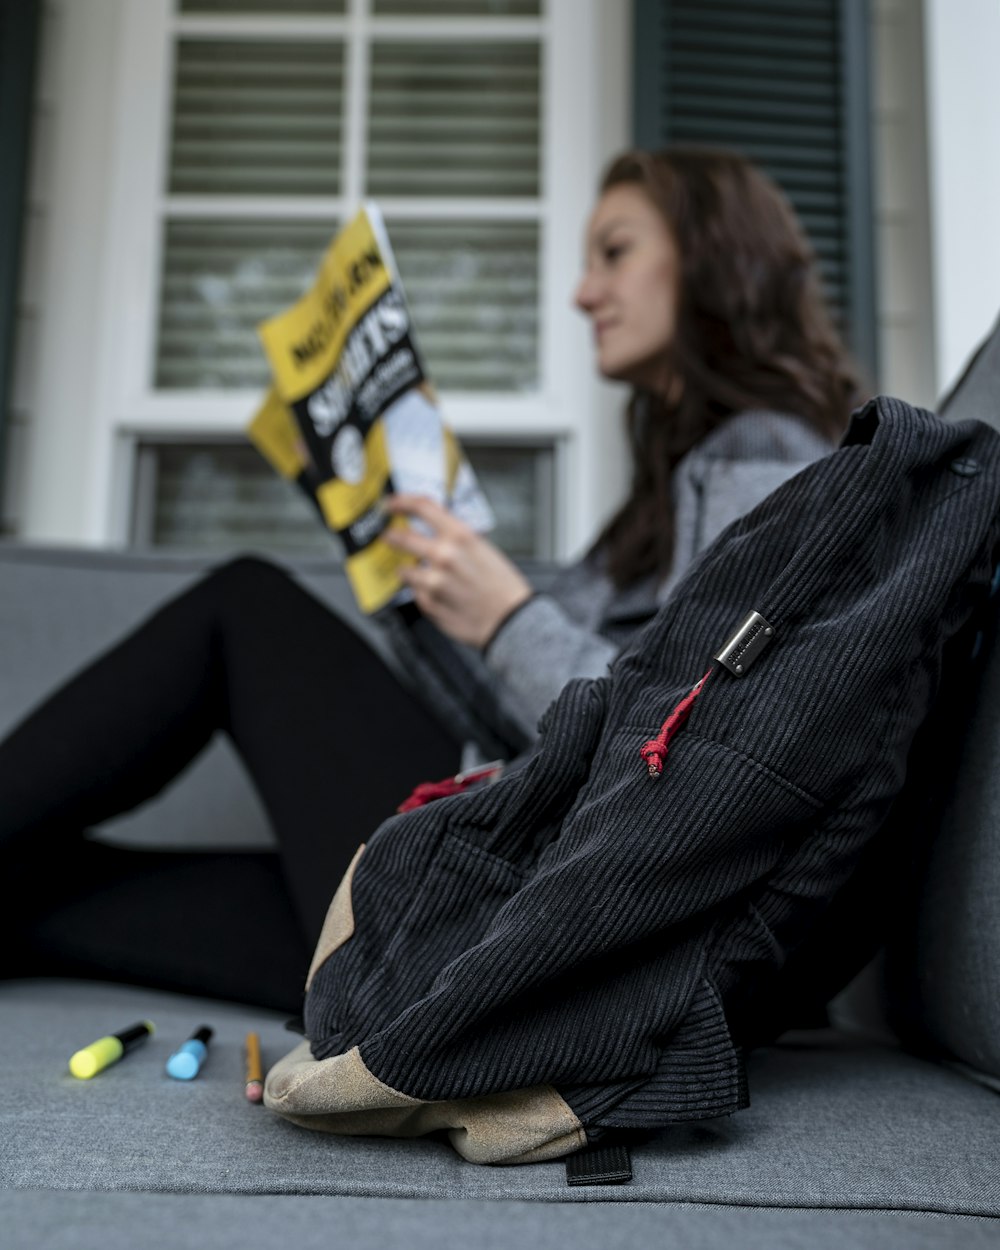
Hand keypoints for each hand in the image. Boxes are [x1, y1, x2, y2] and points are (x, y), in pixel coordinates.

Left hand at [382, 493, 532, 647]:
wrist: (511, 621)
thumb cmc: (504, 588)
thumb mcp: (485, 550)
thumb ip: (457, 540)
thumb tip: (437, 535)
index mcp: (461, 536)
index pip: (422, 508)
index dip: (402, 502)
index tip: (392, 504)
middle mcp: (444, 555)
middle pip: (403, 538)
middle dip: (392, 537)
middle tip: (389, 537)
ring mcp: (433, 581)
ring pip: (405, 570)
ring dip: (408, 570)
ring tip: (418, 574)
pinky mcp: (429, 604)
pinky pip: (416, 593)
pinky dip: (423, 592)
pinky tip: (439, 595)